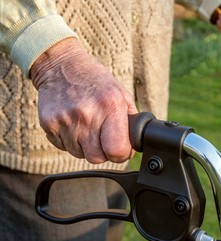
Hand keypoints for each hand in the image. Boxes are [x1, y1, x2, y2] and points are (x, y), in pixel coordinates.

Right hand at [30, 38, 137, 163]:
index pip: (117, 151)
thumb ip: (131, 122)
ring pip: (79, 154)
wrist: (60, 66)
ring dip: (85, 146)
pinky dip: (69, 141)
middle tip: (102, 136)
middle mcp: (87, 115)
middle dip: (102, 152)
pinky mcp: (49, 124)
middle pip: (97, 158)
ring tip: (86, 125)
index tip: (120, 147)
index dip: (121, 153)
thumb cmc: (96, 81)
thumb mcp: (122, 95)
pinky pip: (63, 147)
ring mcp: (66, 120)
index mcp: (110, 106)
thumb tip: (135, 146)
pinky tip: (73, 124)